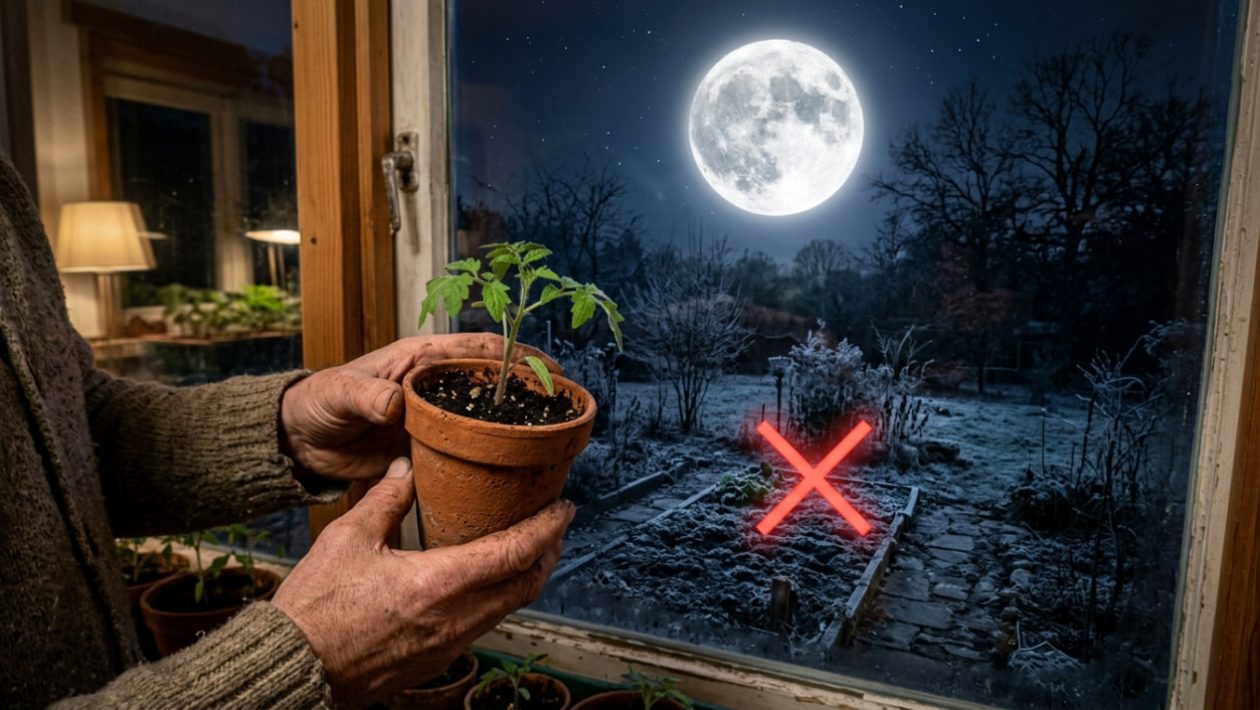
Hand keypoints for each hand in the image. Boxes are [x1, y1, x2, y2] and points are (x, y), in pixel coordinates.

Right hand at [273, 457, 573, 705]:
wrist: (294, 668)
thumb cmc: (314, 608)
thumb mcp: (347, 539)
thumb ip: (384, 500)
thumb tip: (404, 469)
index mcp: (439, 584)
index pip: (515, 552)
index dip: (548, 528)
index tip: (564, 509)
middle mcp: (455, 619)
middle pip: (525, 585)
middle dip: (547, 553)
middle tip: (553, 527)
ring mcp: (448, 645)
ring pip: (508, 608)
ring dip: (525, 578)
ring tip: (526, 550)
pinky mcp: (435, 661)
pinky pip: (483, 626)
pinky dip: (499, 599)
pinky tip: (485, 584)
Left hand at [279, 333, 559, 480]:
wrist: (301, 443)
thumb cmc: (319, 403)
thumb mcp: (340, 394)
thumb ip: (366, 395)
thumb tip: (394, 403)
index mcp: (421, 359)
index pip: (477, 349)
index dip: (516, 354)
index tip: (548, 366)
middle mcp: (435, 385)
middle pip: (492, 382)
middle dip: (528, 389)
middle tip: (563, 406)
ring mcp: (435, 417)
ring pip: (484, 418)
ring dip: (514, 425)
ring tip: (550, 439)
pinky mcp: (429, 448)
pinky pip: (466, 450)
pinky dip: (489, 457)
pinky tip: (511, 472)